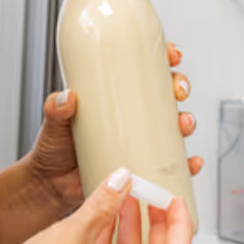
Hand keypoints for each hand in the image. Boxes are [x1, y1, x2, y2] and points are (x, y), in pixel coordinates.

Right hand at [0, 168, 192, 243]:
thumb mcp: (72, 234)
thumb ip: (102, 204)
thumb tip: (123, 178)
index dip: (181, 224)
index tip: (175, 200)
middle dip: (157, 222)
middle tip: (154, 194)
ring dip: (132, 226)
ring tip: (126, 195)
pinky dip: (112, 237)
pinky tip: (101, 215)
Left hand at [27, 42, 202, 211]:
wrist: (51, 188)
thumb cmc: (53, 151)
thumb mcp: (53, 124)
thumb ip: (56, 109)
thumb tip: (67, 96)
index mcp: (113, 97)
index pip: (143, 70)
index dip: (162, 59)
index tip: (171, 55)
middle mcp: (131, 117)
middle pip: (166, 94)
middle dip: (179, 87)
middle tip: (177, 91)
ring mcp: (139, 142)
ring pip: (174, 126)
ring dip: (186, 122)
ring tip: (182, 125)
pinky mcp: (143, 168)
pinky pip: (172, 165)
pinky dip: (187, 163)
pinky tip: (191, 162)